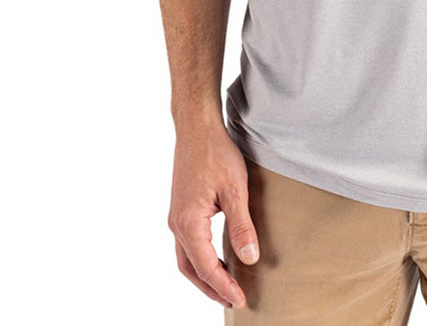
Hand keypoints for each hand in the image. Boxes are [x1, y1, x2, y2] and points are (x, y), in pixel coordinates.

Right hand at [168, 120, 260, 308]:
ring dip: (205, 275)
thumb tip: (249, 260)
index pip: (206, 267)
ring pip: (187, 258)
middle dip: (211, 288)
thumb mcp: (236, 190)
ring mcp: (176, 216)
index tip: (240, 300)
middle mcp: (177, 224)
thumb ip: (242, 227)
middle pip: (191, 269)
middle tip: (234, 299)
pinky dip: (201, 258)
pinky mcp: (181, 209)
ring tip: (226, 285)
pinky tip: (218, 257)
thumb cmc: (216, 153)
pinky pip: (188, 243)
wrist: (197, 127)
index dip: (223, 286)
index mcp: (189, 223)